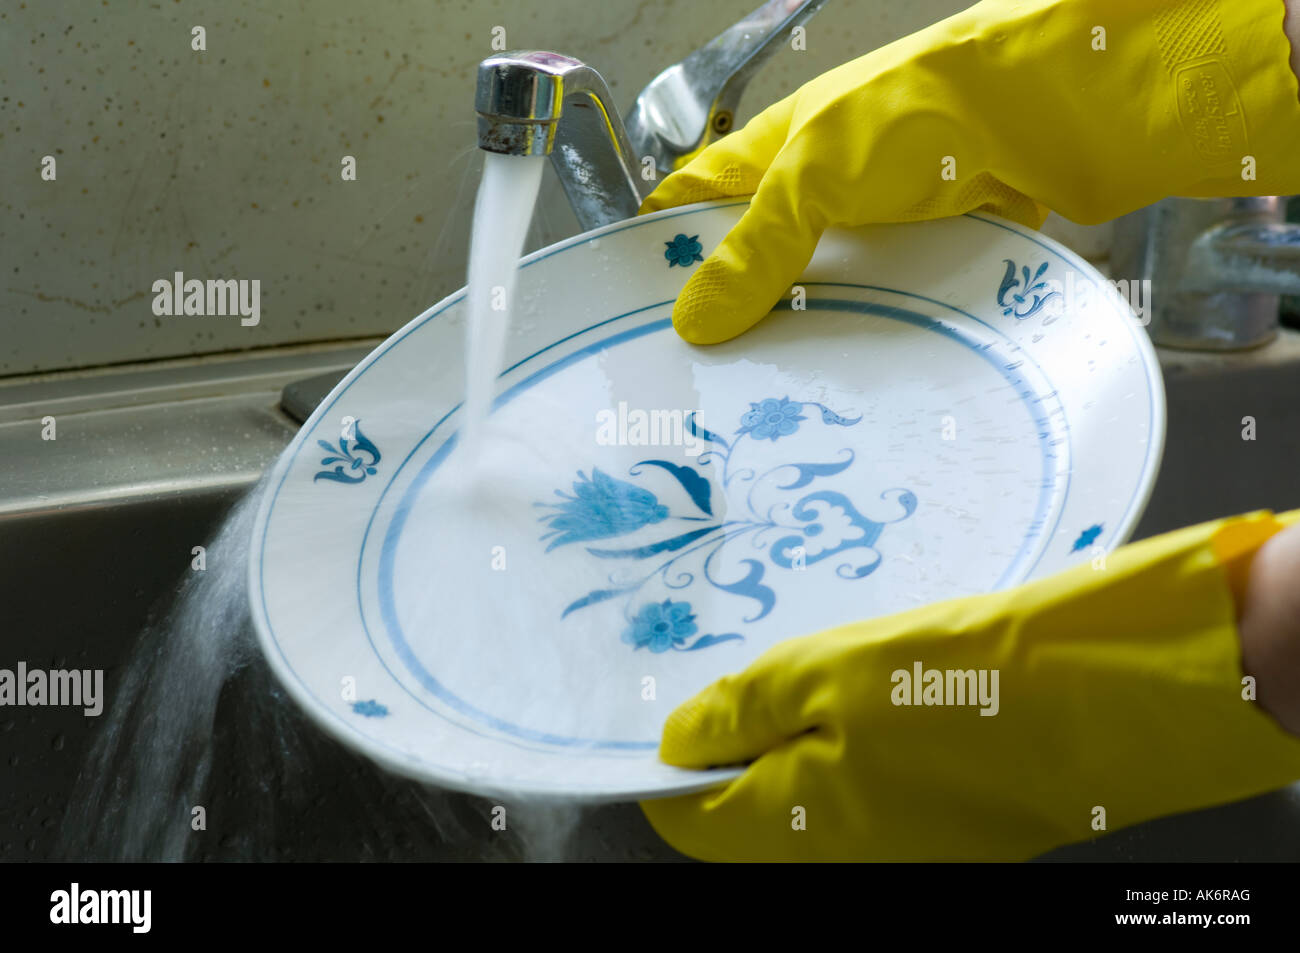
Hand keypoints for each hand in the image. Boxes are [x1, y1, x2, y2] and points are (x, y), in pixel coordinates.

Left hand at [641, 511, 1299, 861]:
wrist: (1096, 698)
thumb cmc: (954, 681)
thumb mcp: (819, 674)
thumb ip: (736, 711)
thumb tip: (675, 740)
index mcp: (793, 831)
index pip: (689, 819)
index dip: (672, 763)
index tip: (682, 711)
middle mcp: (841, 861)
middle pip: (751, 814)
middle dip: (744, 747)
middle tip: (771, 675)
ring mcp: (899, 851)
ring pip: (812, 802)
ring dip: (804, 744)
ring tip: (839, 675)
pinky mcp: (945, 832)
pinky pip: (870, 797)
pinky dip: (858, 751)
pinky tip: (889, 696)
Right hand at [642, 0, 1299, 343]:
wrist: (1052, 114)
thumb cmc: (922, 114)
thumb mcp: (812, 177)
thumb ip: (753, 250)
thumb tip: (692, 321)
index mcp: (770, 154)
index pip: (690, 202)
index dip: (656, 251)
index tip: (630, 318)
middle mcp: (816, 193)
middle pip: (752, 261)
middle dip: (727, 316)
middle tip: (697, 388)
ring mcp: (871, 229)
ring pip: (816, 294)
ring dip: (798, 339)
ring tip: (766, 409)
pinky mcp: (924, 259)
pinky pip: (879, 311)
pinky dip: (863, 344)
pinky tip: (846, 390)